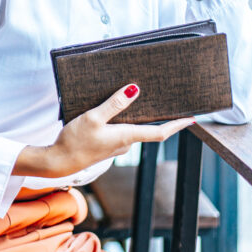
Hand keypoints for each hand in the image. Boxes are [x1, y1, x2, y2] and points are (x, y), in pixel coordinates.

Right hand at [12, 84, 194, 178]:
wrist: (59, 161)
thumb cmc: (75, 141)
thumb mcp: (93, 117)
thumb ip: (114, 104)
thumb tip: (135, 90)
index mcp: (126, 136)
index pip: (159, 132)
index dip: (177, 125)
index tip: (192, 119)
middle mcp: (125, 143)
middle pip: (149, 130)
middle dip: (161, 119)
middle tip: (171, 105)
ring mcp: (116, 146)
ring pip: (134, 130)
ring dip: (141, 119)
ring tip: (144, 103)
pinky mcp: (106, 146)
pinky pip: (122, 132)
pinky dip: (126, 122)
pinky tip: (119, 113)